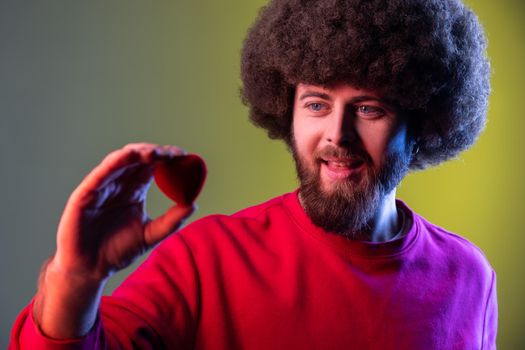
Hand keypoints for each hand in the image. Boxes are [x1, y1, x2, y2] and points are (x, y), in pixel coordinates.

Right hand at [53, 142, 195, 281]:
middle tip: (173, 154)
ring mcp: (101, 187)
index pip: (152, 166)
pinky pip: (99, 174)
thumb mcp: (151, 234)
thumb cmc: (118, 251)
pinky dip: (114, 163)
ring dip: (137, 153)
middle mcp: (119, 184)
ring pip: (119, 161)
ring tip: (155, 153)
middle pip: (138, 158)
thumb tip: (193, 204)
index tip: (184, 156)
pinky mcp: (85, 195)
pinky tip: (128, 157)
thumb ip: (171, 220)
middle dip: (155, 152)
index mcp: (135, 190)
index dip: (167, 158)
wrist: (92, 269)